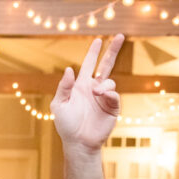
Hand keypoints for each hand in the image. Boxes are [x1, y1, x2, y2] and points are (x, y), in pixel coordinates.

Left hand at [50, 34, 124, 153]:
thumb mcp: (59, 105)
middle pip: (105, 65)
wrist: (78, 142)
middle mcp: (94, 88)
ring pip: (109, 81)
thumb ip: (64, 87)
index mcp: (80, 86)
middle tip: (119, 36)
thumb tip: (69, 69)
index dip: (93, 52)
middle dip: (112, 50)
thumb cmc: (66, 125)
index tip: (98, 39)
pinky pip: (114, 95)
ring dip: (103, 84)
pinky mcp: (112, 107)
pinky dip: (108, 93)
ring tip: (95, 93)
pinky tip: (101, 96)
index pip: (88, 65)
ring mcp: (104, 97)